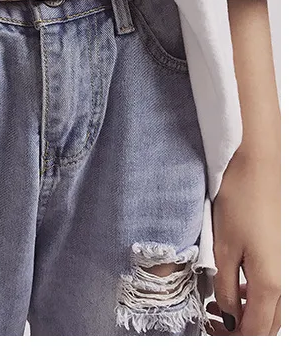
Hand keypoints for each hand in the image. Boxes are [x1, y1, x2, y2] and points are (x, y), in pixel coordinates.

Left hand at [208, 147, 280, 335]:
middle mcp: (283, 280)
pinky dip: (253, 297)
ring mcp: (282, 268)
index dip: (234, 338)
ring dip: (248, 316)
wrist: (256, 168)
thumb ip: (225, 286)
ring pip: (272, 309)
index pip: (256, 332)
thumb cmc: (239, 202)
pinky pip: (271, 289)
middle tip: (213, 325)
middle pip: (269, 325)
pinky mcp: (278, 256)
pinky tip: (233, 287)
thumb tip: (228, 316)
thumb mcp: (223, 247)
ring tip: (219, 307)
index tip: (212, 333)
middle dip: (243, 331)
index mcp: (270, 284)